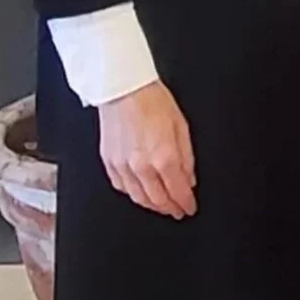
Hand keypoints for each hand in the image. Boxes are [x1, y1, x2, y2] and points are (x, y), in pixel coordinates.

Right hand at [98, 82, 196, 218]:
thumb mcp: (181, 126)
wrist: (123, 89)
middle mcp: (141, 166)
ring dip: (152, 206)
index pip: (178, 191)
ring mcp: (122, 166)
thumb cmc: (152, 101)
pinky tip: (139, 193)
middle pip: (158, 200)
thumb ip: (186, 157)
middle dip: (170, 209)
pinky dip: (132, 194)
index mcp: (163, 156)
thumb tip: (189, 178)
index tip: (190, 208)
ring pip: (138, 198)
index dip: (186, 203)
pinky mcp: (109, 162)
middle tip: (177, 210)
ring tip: (161, 206)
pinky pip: (121, 187)